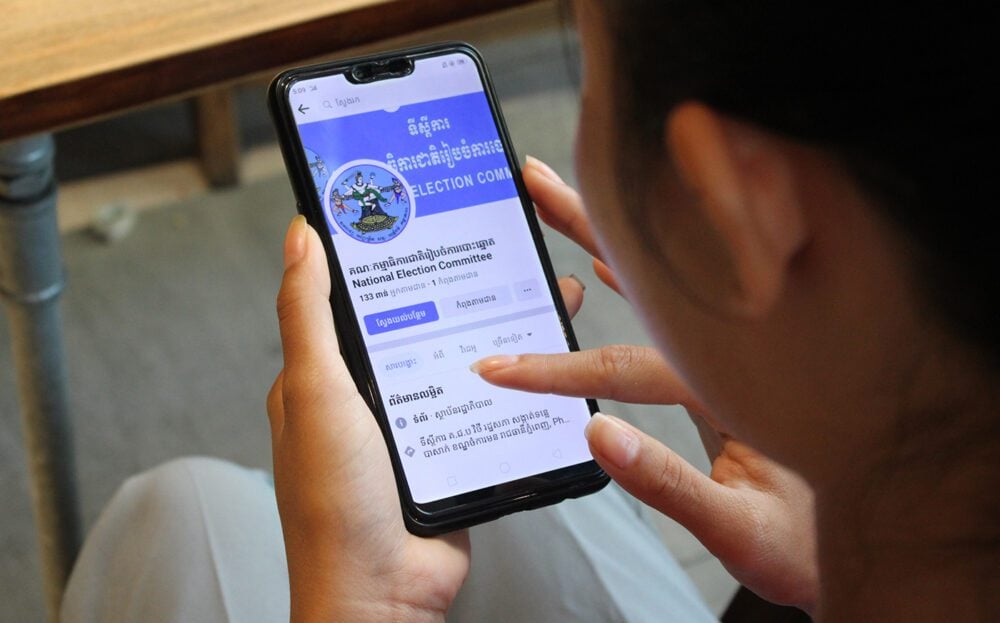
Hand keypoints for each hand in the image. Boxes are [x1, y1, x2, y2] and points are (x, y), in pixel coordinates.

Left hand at [266, 215, 587, 621]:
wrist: (384, 595)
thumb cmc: (334, 505)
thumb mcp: (316, 395)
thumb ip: (307, 317)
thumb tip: (299, 235)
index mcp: (324, 375)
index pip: (350, 295)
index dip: (380, 253)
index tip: (417, 210)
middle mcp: (367, 394)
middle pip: (415, 321)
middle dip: (454, 283)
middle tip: (495, 242)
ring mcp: (412, 422)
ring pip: (456, 357)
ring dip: (491, 327)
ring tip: (534, 286)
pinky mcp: (450, 448)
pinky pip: (481, 401)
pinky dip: (510, 378)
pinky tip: (542, 352)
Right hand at [470, 158, 820, 611]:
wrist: (873, 535)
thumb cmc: (806, 544)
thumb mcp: (741, 529)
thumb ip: (671, 486)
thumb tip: (598, 437)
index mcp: (743, 383)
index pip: (631, 364)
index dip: (557, 370)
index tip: (500, 369)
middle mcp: (743, 348)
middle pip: (655, 275)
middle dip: (590, 224)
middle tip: (537, 181)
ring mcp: (736, 347)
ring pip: (665, 278)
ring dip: (610, 236)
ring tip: (563, 200)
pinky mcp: (730, 357)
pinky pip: (676, 300)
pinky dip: (639, 275)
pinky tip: (605, 266)